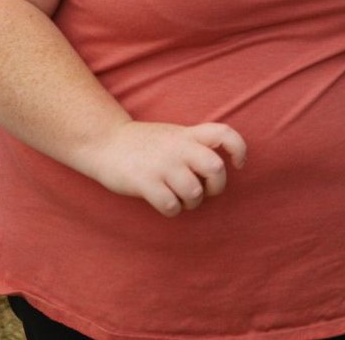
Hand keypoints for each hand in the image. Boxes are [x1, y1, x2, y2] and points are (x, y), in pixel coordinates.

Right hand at [84, 120, 246, 216]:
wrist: (105, 141)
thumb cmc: (144, 144)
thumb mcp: (174, 135)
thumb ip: (195, 145)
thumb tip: (215, 170)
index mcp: (188, 134)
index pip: (224, 134)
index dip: (238, 149)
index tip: (238, 164)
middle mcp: (178, 148)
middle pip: (215, 168)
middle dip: (217, 187)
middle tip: (208, 191)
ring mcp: (162, 165)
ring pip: (194, 192)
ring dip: (192, 203)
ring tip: (181, 199)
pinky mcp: (145, 182)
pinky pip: (171, 206)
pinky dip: (172, 210)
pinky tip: (165, 204)